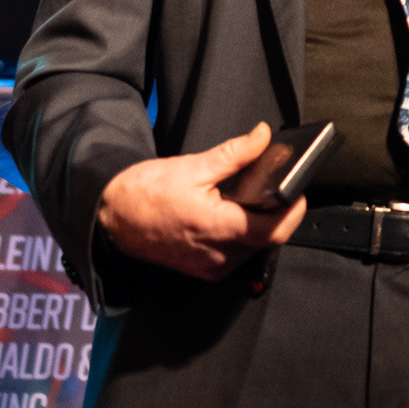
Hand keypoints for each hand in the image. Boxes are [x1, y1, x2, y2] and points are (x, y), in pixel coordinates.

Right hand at [96, 122, 306, 281]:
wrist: (110, 219)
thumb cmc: (144, 192)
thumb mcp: (192, 166)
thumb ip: (235, 153)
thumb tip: (263, 136)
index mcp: (217, 228)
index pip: (274, 230)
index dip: (293, 211)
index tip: (298, 191)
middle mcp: (217, 255)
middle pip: (268, 240)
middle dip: (277, 215)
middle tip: (275, 190)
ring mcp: (210, 267)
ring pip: (254, 250)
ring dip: (259, 227)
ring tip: (249, 201)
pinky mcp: (203, 271)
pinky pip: (236, 256)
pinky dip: (242, 237)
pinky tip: (232, 217)